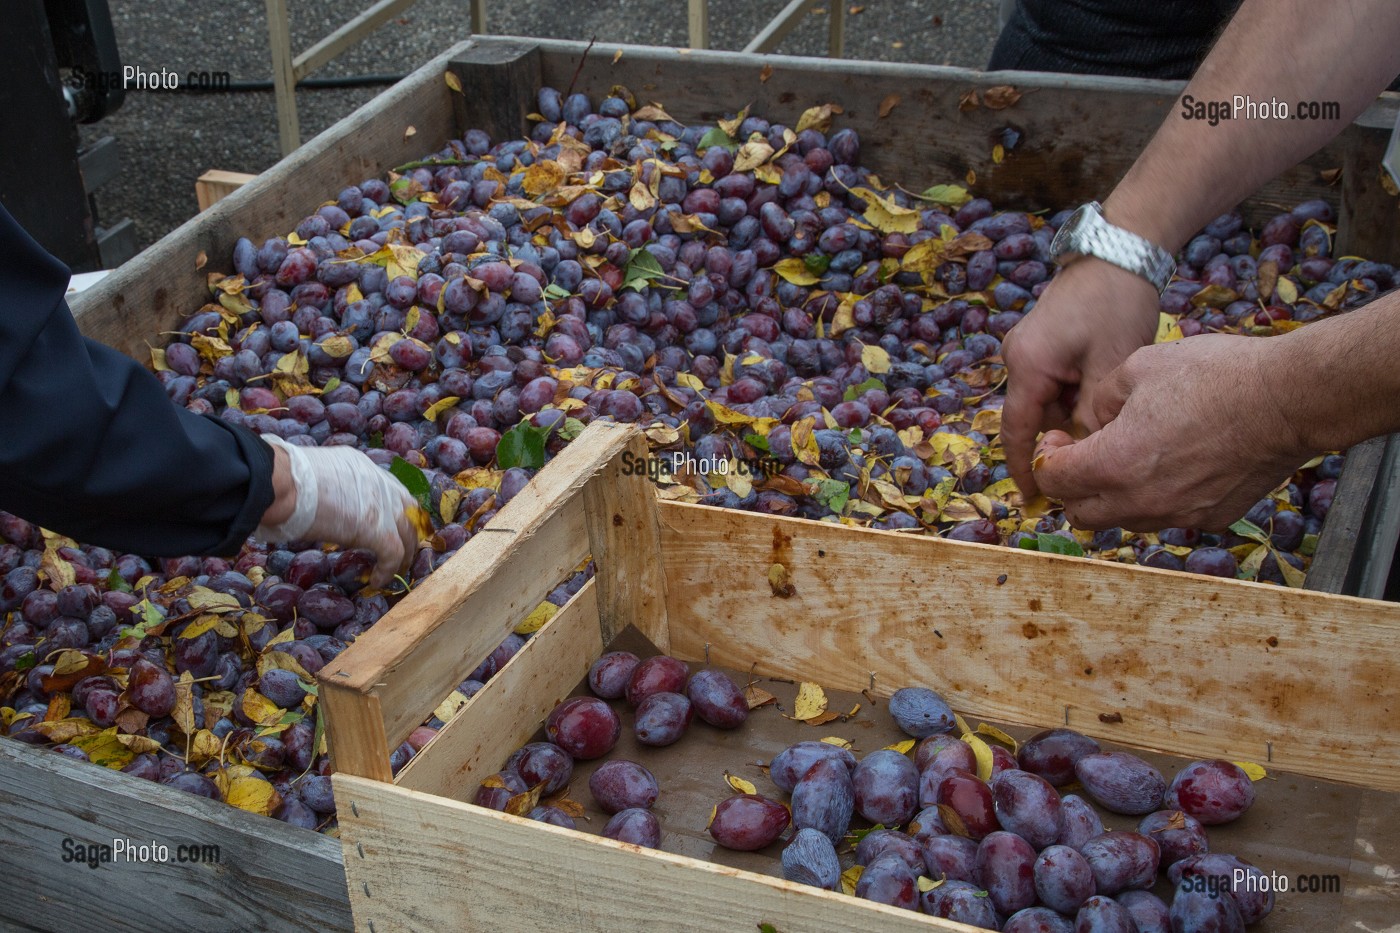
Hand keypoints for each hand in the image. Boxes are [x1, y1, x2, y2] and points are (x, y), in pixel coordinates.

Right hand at [256, 436, 419, 587]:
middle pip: (407, 510)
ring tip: (395, 569)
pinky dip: (388, 570)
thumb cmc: (283, 480)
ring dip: (404, 554)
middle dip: (407, 531)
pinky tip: (377, 580)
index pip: (390, 488)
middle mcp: (379, 482)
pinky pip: (393, 554)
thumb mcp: (314, 475)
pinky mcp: (379, 530)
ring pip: (406, 533)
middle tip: (402, 549)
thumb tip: (315, 503)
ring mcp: (383, 506)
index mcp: (362, 466)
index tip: (392, 524)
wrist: (283, 484)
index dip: (394, 509)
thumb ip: (325, 487)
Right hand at [1002, 259, 1160, 498]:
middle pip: (1033, 417)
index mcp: (1028, 364)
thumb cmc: (1117, 302)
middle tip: (1091, 464)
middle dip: (1059, 441)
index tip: (1034, 500)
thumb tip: (1088, 451)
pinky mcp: (1044, 341)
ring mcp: (1029, 348)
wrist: (1121, 249)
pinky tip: (1102, 399)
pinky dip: (1074, 398)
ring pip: (1046, 401)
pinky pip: (1054, 383)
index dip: (1025, 468)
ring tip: (1107, 426)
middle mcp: (1018, 357)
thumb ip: (1094, 412)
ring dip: (1071, 417)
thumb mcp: (1111, 363)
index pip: (1017, 430)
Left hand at [1029, 333, 1311, 530]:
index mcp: (1113, 463)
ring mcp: (1177, 514)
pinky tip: (1170, 465)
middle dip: (1072, 485)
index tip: (1059, 438)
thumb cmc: (1215, 376)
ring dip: (1111, 496)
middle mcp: (1141, 501)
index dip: (1048, 457)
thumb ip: (1100, 400)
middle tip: (1081, 453)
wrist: (1287, 399)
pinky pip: (1164, 517)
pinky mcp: (1209, 518)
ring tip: (1127, 457)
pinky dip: (1153, 498)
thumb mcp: (1138, 368)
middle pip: (1080, 513)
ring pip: (1121, 520)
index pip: (1054, 480)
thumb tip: (1091, 421)